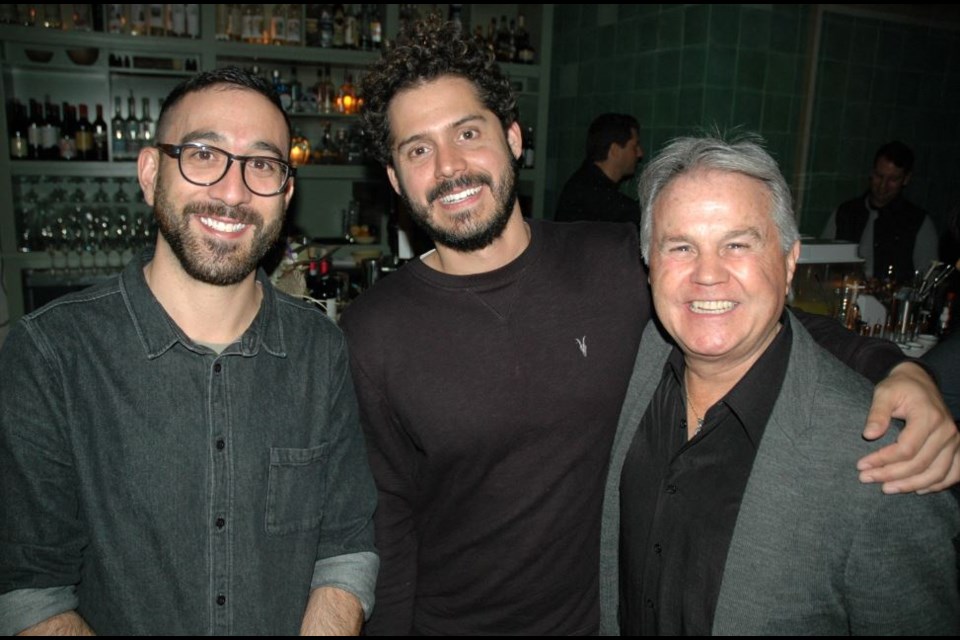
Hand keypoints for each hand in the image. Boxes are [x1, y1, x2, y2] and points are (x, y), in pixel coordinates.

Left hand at [857, 362, 959, 493]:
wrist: (920, 381)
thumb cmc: (900, 387)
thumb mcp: (884, 392)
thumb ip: (877, 413)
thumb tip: (868, 435)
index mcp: (928, 417)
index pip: (906, 449)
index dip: (883, 460)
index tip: (861, 465)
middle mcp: (946, 431)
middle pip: (920, 464)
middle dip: (891, 475)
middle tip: (866, 478)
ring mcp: (955, 441)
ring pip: (936, 473)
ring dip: (911, 485)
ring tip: (886, 488)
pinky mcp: (956, 447)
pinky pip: (953, 473)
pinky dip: (937, 484)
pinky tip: (917, 489)